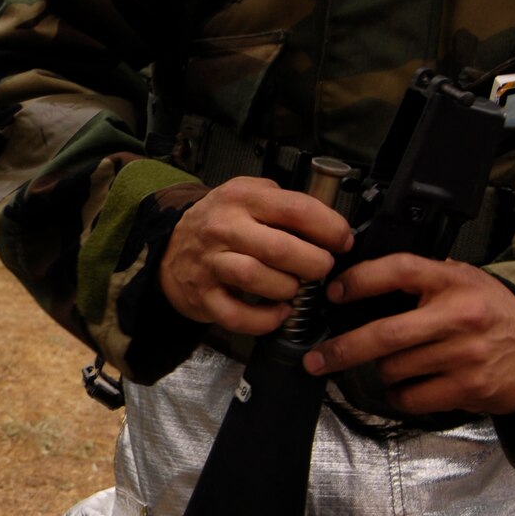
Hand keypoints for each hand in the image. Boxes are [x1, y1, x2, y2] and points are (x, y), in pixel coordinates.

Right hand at [160, 177, 354, 334]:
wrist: (172, 246)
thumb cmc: (223, 222)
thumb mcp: (250, 194)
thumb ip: (286, 204)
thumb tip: (331, 229)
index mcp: (243, 197)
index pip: (295, 209)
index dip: (329, 228)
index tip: (342, 241)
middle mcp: (224, 228)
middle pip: (280, 248)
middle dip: (314, 264)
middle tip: (322, 268)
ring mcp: (211, 263)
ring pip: (257, 278)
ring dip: (289, 289)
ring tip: (297, 288)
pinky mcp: (203, 296)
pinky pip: (237, 315)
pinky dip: (265, 320)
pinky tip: (279, 313)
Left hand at [304, 254, 514, 415]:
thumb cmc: (497, 314)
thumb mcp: (466, 280)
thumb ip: (424, 279)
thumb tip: (364, 283)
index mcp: (454, 282)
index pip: (398, 270)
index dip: (360, 281)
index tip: (334, 292)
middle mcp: (459, 316)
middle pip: (384, 334)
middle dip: (342, 349)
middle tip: (317, 359)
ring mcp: (464, 354)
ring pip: (394, 369)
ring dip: (384, 371)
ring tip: (398, 364)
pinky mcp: (468, 387)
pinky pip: (411, 397)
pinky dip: (400, 395)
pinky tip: (409, 386)